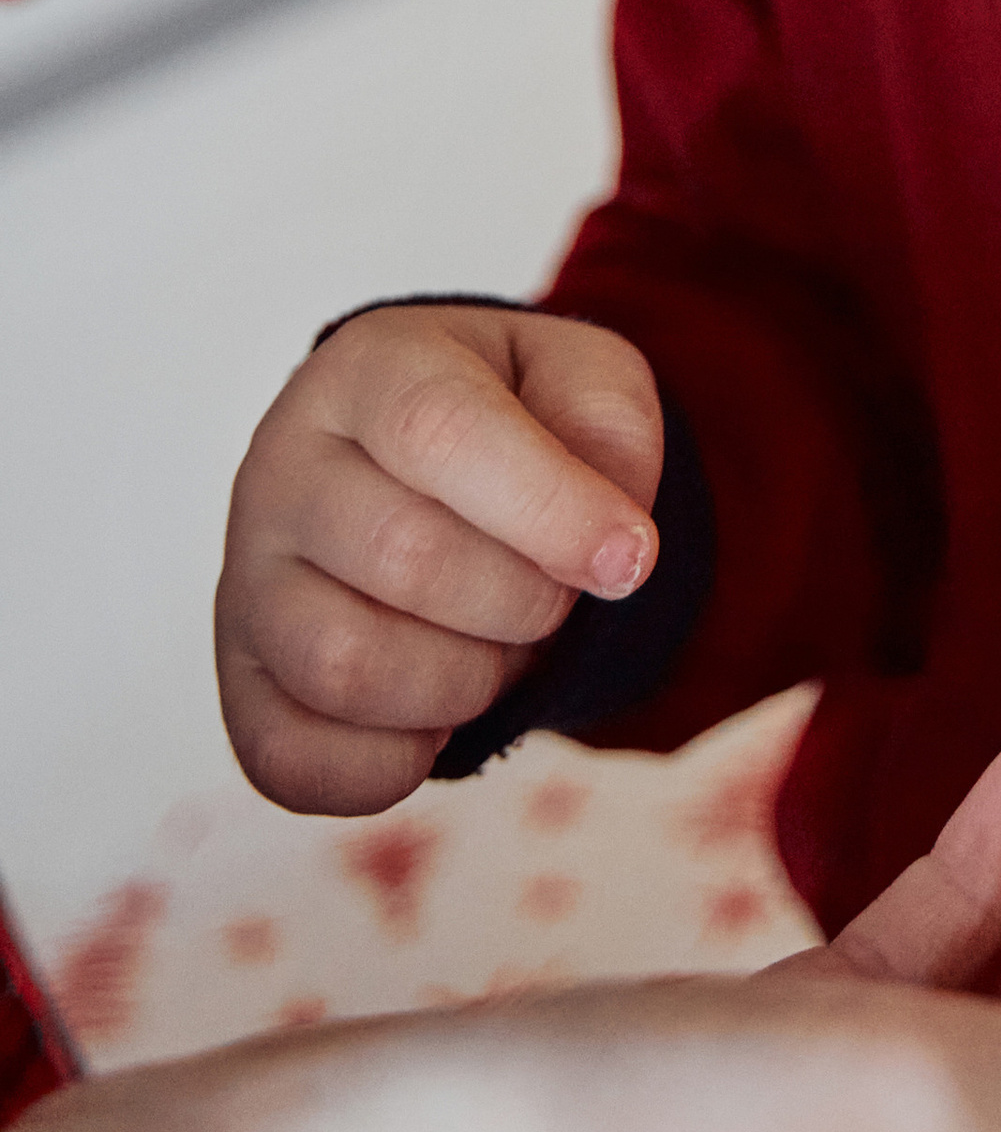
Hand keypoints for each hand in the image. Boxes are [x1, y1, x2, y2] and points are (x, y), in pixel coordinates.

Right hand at [214, 301, 664, 815]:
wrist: (430, 465)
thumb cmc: (514, 416)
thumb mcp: (582, 377)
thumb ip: (611, 429)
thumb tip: (611, 550)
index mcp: (367, 368)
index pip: (437, 429)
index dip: (549, 508)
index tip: (630, 559)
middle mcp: (279, 467)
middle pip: (402, 556)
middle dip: (523, 601)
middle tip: (552, 592)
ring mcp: (245, 581)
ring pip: (344, 668)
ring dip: (464, 683)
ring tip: (493, 645)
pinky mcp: (238, 685)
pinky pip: (293, 762)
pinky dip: (395, 763)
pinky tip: (438, 712)